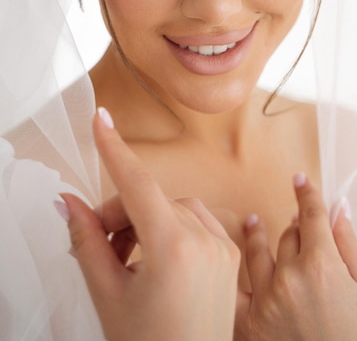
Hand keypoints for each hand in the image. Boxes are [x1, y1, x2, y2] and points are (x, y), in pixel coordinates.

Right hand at [61, 109, 239, 340]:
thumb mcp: (107, 294)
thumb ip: (87, 241)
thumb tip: (69, 203)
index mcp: (173, 248)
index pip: (136, 183)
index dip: (114, 148)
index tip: (100, 118)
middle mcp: (205, 240)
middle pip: (152, 198)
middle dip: (121, 214)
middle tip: (101, 242)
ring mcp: (223, 247)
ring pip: (175, 207)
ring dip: (147, 220)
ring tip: (129, 257)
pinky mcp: (231, 256)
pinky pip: (196, 221)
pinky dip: (172, 228)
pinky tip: (157, 259)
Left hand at [235, 175, 356, 340]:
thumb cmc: (355, 339)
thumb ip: (349, 245)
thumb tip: (339, 207)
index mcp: (322, 266)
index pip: (311, 215)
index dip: (306, 194)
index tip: (300, 179)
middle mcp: (290, 277)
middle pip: (288, 234)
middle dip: (295, 225)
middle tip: (296, 221)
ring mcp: (265, 299)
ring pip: (258, 250)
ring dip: (256, 233)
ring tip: (252, 222)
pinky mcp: (248, 321)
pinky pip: (233, 286)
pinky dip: (231, 268)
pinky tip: (230, 253)